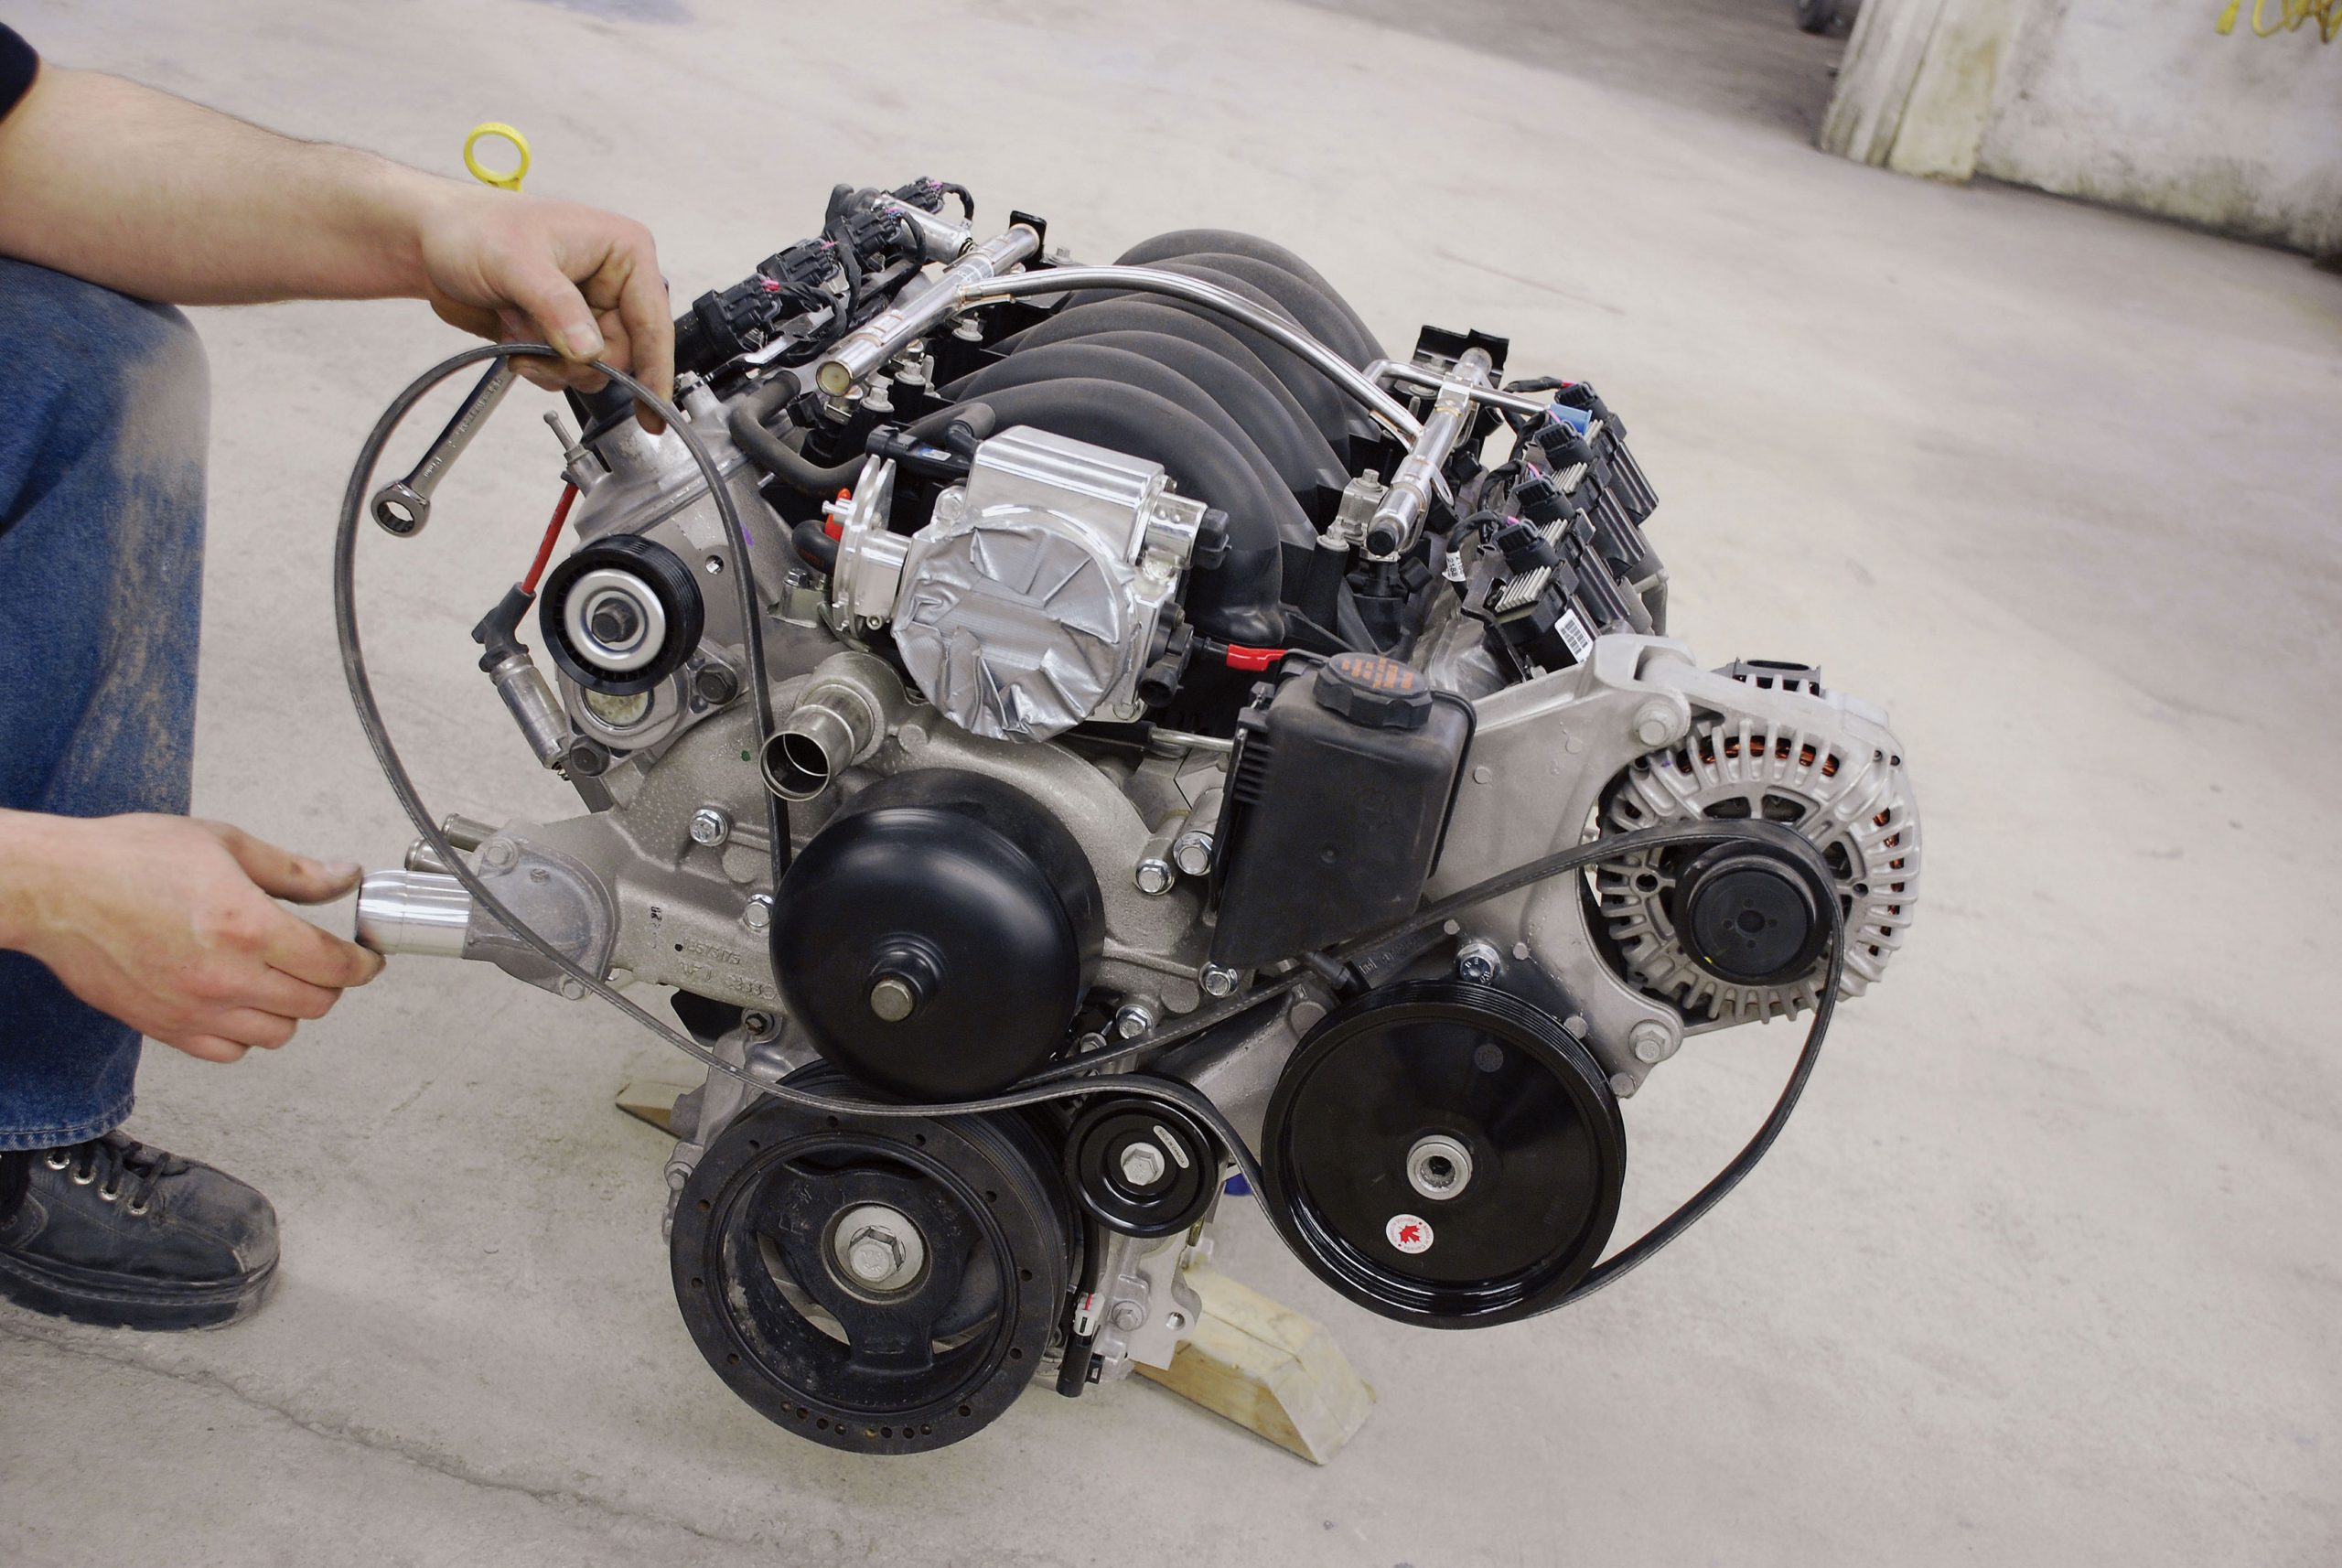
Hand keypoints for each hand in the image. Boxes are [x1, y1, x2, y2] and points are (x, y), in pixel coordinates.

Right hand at [0, 812, 384, 1062]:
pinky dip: (245, 1033)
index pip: (335, 965)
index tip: (367, 958)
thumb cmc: (126, 859)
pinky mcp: (164, 1028)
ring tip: (280, 979)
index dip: (363, 963)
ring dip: (290, 1009)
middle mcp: (225, 977)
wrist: (55, 889)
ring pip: (278, 1034)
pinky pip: (229, 1051)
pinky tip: (240, 1003)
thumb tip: (343, 876)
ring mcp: (194, 1009)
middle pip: (315, 1004)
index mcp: (247, 926)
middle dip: (331, 984)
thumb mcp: (224, 844)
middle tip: (324, 963)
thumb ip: (293, 870)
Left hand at [414, 185, 673, 422]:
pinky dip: (542, 369)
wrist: (430, 243)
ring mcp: (589, 309)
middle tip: (542, 352)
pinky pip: (570, 372)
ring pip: (596, 368)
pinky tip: (517, 345)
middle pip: (625, 353)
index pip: (653, 320)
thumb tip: (591, 350)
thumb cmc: (472, 229)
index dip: (654, 368)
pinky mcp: (564, 331)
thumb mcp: (516, 263)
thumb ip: (557, 307)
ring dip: (556, 367)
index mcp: (623, 252)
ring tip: (521, 340)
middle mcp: (613, 282)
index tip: (652, 410)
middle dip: (581, 363)